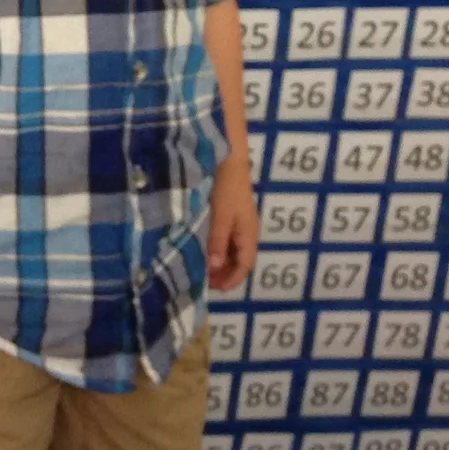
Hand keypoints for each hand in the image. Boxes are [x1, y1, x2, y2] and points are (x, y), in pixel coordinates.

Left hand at [207, 157, 257, 290]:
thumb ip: (217, 242)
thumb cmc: (225, 189)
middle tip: (202, 281)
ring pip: (231, 251)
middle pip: (238, 261)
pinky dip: (216, 249)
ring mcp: (238, 223)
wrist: (228, 161)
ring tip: (200, 268)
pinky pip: (225, 239)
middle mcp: (246, 232)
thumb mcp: (220, 217)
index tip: (212, 289)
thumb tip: (215, 268)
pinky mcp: (229, 215)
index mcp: (248, 235)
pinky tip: (201, 248)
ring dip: (219, 262)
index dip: (230, 280)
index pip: (244, 266)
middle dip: (223, 274)